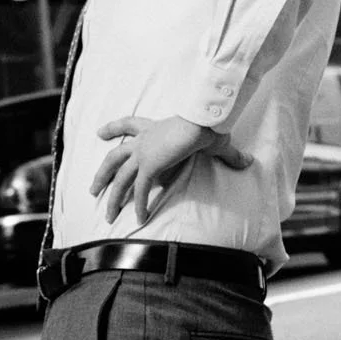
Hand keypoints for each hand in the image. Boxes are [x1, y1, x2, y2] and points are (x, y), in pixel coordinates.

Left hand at [90, 115, 251, 223]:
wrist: (203, 121)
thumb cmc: (209, 125)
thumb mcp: (216, 141)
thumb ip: (228, 154)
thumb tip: (248, 162)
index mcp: (153, 128)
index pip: (128, 125)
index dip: (113, 129)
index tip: (100, 133)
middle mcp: (143, 140)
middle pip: (114, 157)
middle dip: (102, 173)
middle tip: (93, 188)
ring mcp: (143, 153)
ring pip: (119, 178)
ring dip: (113, 197)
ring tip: (107, 214)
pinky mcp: (149, 166)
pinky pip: (140, 190)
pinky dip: (139, 205)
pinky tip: (139, 219)